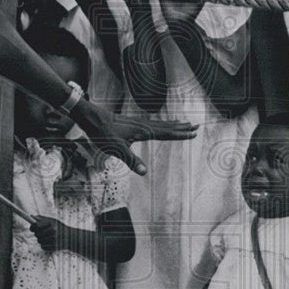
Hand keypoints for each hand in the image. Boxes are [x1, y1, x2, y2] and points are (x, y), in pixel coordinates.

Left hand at [30, 215, 67, 251]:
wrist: (71, 237)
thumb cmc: (61, 228)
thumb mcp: (53, 221)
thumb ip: (42, 218)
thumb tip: (31, 216)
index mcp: (52, 224)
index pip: (37, 225)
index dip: (32, 227)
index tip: (32, 228)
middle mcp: (53, 232)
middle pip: (37, 234)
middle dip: (37, 233)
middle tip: (41, 232)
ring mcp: (53, 240)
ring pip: (39, 240)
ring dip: (40, 239)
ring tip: (46, 237)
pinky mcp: (53, 247)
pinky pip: (42, 246)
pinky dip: (44, 244)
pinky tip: (49, 242)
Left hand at [70, 100, 197, 175]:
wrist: (91, 117)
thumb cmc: (102, 133)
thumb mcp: (116, 149)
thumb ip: (130, 160)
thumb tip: (143, 172)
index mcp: (143, 131)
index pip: (167, 133)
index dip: (180, 134)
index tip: (193, 133)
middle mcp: (144, 125)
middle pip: (167, 127)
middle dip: (182, 128)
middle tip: (196, 126)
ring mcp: (138, 123)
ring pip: (161, 124)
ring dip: (174, 125)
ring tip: (183, 123)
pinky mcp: (133, 123)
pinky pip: (153, 123)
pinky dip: (162, 124)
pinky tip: (160, 125)